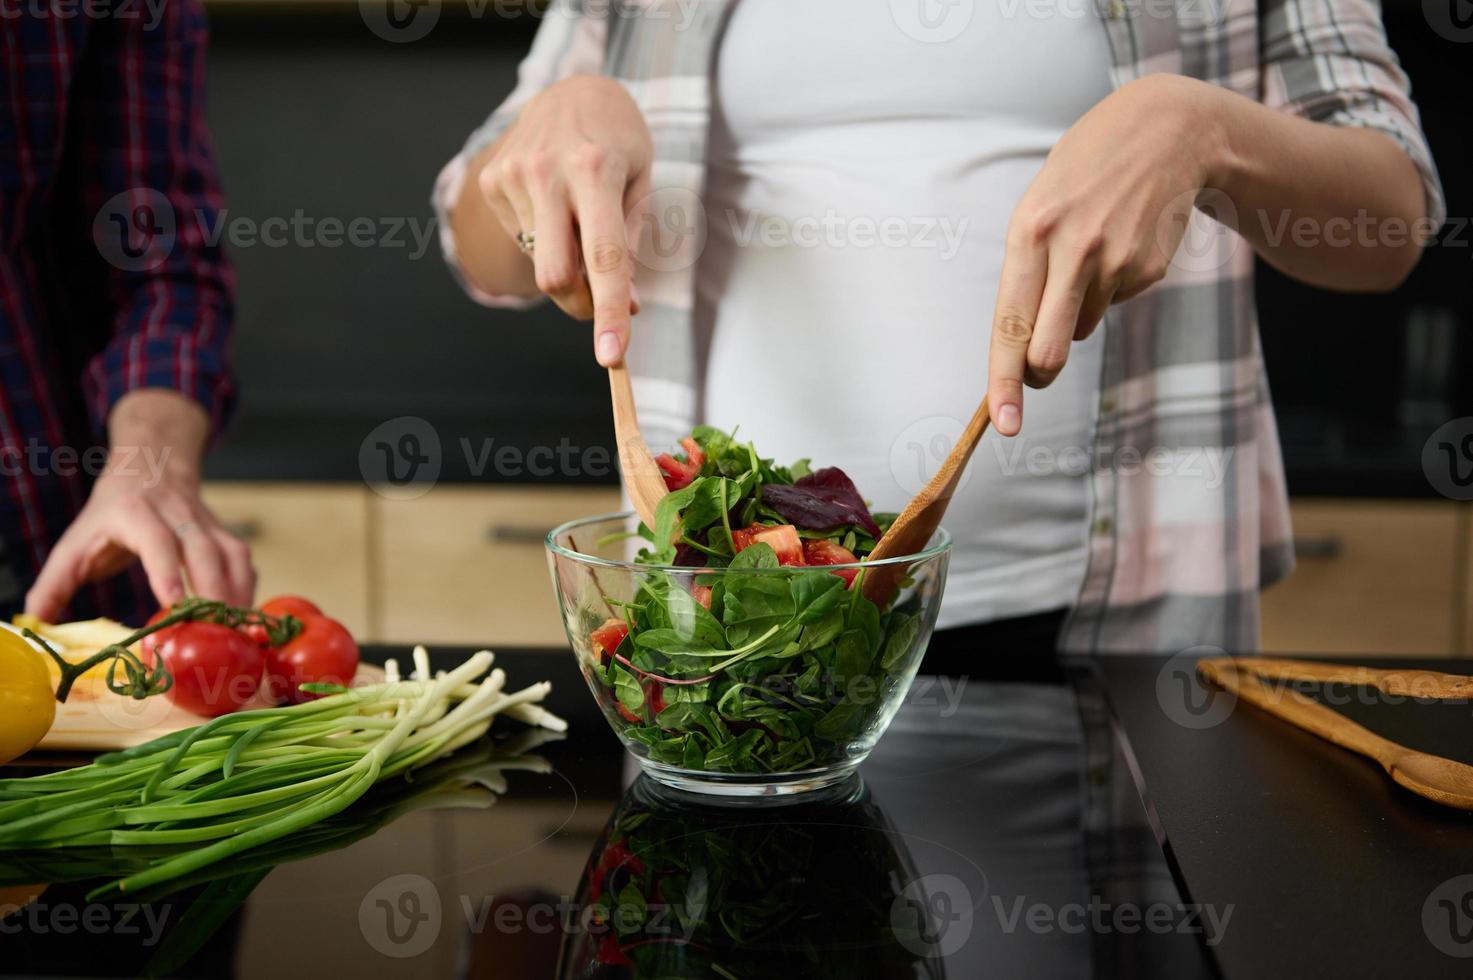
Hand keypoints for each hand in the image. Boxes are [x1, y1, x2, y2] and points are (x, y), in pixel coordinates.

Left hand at [25, 466, 255, 622]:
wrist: (152, 466)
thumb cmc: (110, 512)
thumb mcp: (75, 542)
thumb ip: (53, 584)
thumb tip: (34, 624)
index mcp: (135, 513)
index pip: (156, 540)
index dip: (166, 570)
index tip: (173, 603)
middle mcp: (178, 515)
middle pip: (205, 551)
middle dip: (212, 593)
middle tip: (211, 633)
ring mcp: (207, 524)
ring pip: (232, 555)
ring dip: (236, 594)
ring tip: (232, 632)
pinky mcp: (225, 535)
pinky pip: (243, 561)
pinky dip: (246, 589)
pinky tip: (240, 617)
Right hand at [478, 74, 653, 365]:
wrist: (571, 89)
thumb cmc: (619, 142)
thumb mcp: (641, 181)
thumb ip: (630, 243)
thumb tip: (625, 306)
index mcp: (595, 170)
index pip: (603, 257)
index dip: (608, 311)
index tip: (611, 355)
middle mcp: (547, 173)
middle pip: (555, 276)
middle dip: (580, 303)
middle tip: (599, 299)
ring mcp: (512, 176)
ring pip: (541, 263)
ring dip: (566, 262)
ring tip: (577, 217)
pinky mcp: (492, 181)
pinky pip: (524, 240)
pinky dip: (545, 238)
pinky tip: (554, 203)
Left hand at [987, 74, 1227, 434]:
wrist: (1166, 132)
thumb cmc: (1083, 176)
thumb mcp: (1039, 208)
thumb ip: (1026, 275)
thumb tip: (1026, 352)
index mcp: (1030, 232)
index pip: (1009, 324)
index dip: (1004, 381)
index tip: (1003, 422)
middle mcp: (1073, 250)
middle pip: (1049, 350)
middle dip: (1039, 370)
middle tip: (1039, 366)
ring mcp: (1116, 262)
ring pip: (1081, 328)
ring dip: (1077, 310)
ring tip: (1088, 253)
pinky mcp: (1148, 270)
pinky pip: (1113, 304)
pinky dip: (1110, 288)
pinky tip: (1120, 243)